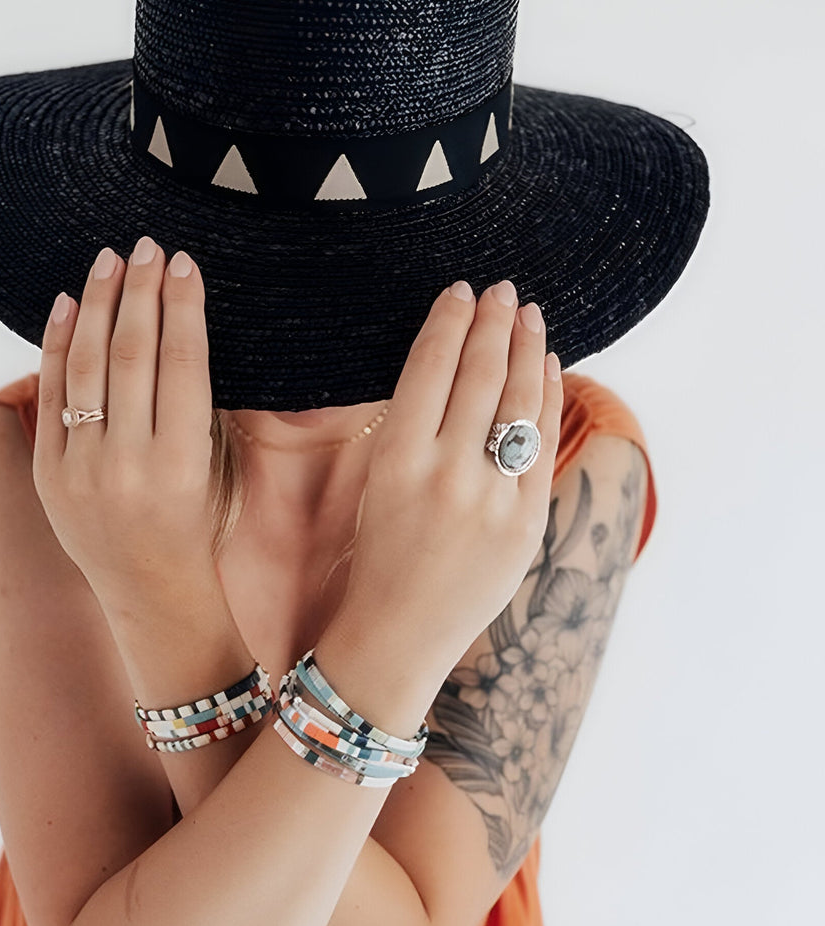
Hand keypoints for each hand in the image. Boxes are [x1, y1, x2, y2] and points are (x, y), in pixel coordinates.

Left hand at [33, 240, 217, 601]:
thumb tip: (172, 324)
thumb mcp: (207, 466)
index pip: (182, 365)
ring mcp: (82, 470)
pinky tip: (71, 304)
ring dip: (101, 306)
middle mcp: (129, 465)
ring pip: (88, 367)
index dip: (183, 308)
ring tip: (111, 262)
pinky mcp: (48, 473)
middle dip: (142, 293)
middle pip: (134, 356)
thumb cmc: (193, 524)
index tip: (184, 264)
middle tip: (148, 248)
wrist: (149, 587)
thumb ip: (189, 404)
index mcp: (182, 464)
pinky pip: (50, 395)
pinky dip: (58, 345)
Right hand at [329, 280, 562, 682]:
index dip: (449, 322)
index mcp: (396, 459)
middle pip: (480, 375)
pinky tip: (547, 368)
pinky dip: (547, 399)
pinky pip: (543, 444)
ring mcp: (494, 499)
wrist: (399, 635)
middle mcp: (446, 473)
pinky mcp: (527, 522)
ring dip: (527, 349)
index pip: (430, 367)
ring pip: (519, 402)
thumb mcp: (378, 484)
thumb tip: (457, 369)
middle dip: (493, 323)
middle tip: (502, 290)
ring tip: (529, 315)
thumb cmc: (376, 558)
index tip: (460, 292)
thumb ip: (415, 428)